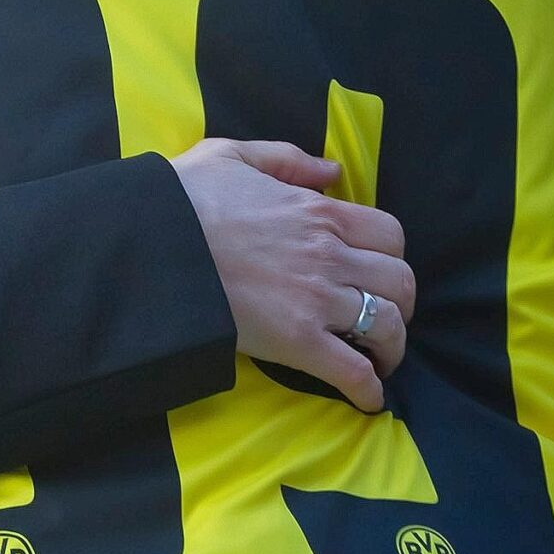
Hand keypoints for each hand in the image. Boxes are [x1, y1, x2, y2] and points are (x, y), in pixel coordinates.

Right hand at [169, 137, 415, 412]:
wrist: (153, 244)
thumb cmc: (184, 200)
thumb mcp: (231, 155)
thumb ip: (286, 159)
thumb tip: (331, 170)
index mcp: (319, 211)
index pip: (390, 235)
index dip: (390, 256)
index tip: (374, 270)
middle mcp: (330, 255)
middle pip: (400, 282)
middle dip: (399, 302)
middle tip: (381, 316)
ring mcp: (317, 299)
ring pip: (387, 326)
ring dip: (391, 346)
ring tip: (379, 358)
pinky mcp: (297, 340)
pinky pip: (353, 369)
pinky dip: (369, 388)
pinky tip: (369, 398)